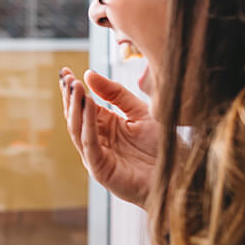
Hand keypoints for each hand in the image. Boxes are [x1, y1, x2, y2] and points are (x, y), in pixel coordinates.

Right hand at [59, 67, 160, 207]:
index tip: (65, 70)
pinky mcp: (101, 170)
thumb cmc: (164, 146)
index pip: (83, 106)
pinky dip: (87, 124)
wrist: (179, 174)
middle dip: (70, 96)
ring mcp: (96, 157)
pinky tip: (88, 105)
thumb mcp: (140, 111)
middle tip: (66, 76)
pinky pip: (89, 144)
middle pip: (75, 116)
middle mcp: (97, 141)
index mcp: (106, 127)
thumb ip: (116, 94)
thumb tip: (88, 73)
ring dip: (75, 107)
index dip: (73, 89)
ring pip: (77, 129)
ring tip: (75, 86)